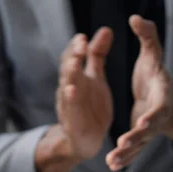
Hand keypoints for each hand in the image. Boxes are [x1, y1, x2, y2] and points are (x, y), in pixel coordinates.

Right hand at [57, 28, 113, 160]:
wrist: (86, 140)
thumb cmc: (90, 107)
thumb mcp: (96, 79)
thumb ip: (97, 56)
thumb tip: (105, 30)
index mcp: (76, 78)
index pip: (72, 58)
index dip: (76, 48)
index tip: (83, 37)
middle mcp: (69, 90)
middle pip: (67, 70)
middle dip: (73, 57)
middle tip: (81, 45)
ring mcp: (69, 106)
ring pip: (66, 88)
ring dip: (70, 76)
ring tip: (74, 63)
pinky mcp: (73, 122)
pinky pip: (71, 110)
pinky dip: (71, 100)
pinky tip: (73, 91)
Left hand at [106, 15, 172, 170]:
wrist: (161, 97)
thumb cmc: (154, 74)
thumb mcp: (153, 55)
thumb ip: (148, 38)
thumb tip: (136, 18)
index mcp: (162, 95)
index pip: (159, 106)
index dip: (152, 115)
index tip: (143, 122)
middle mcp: (158, 115)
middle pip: (149, 130)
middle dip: (136, 137)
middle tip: (124, 142)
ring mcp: (149, 130)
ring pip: (139, 145)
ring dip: (126, 153)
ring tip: (112, 160)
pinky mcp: (140, 139)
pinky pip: (133, 151)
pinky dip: (123, 158)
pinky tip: (111, 164)